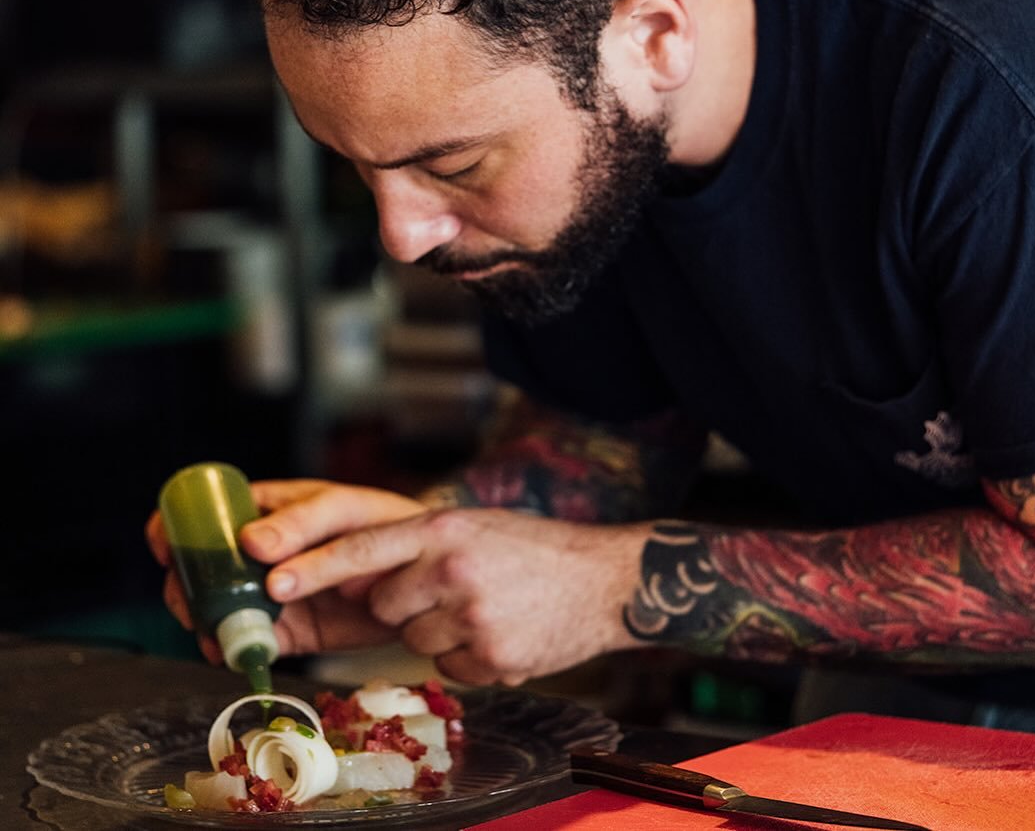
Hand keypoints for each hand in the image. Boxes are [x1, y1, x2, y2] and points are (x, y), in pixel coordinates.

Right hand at [145, 479, 426, 661]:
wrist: (426, 577)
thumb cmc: (387, 525)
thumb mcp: (344, 509)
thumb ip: (301, 523)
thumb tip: (249, 542)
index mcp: (270, 511)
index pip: (209, 514)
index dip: (177, 527)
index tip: (162, 544)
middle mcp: (262, 555)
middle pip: (202, 570)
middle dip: (186, 585)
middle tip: (190, 600)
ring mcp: (274, 594)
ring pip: (220, 610)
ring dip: (206, 621)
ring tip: (213, 628)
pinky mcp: (293, 632)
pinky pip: (253, 643)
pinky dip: (237, 650)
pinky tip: (235, 650)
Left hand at [254, 505, 649, 685]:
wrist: (604, 581)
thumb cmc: (535, 550)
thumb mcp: (475, 527)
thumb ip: (419, 546)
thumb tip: (359, 576)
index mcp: (445, 528)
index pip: (363, 545)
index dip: (314, 563)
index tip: (270, 576)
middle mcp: (454, 569)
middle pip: (384, 605)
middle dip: (402, 606)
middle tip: (446, 592)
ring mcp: (473, 616)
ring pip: (415, 640)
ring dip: (439, 631)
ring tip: (486, 608)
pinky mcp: (491, 658)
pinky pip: (449, 666)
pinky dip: (467, 654)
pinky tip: (501, 630)